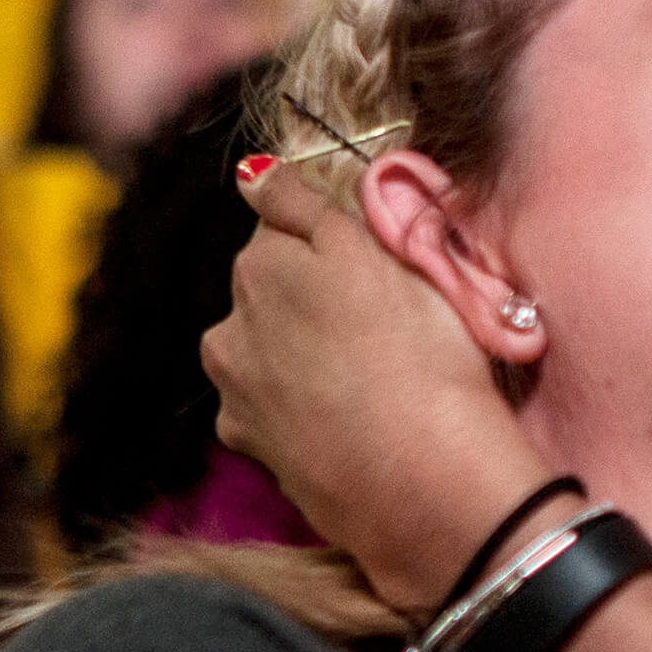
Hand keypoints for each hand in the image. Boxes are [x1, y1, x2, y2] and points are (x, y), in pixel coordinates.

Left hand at [204, 162, 550, 610]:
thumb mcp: (377, 252)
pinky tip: (347, 422)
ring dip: (302, 360)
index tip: (379, 278)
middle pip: (271, 297)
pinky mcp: (253, 449)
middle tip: (385, 333)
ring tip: (368, 383)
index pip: (284, 231)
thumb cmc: (418, 353)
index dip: (335, 251)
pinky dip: (301, 413)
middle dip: (312, 306)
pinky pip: (274, 413)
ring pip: (268, 356)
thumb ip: (304, 206)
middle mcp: (228, 325)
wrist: (423, 478)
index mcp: (261, 265)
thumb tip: (250, 173)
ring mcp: (236, 393)